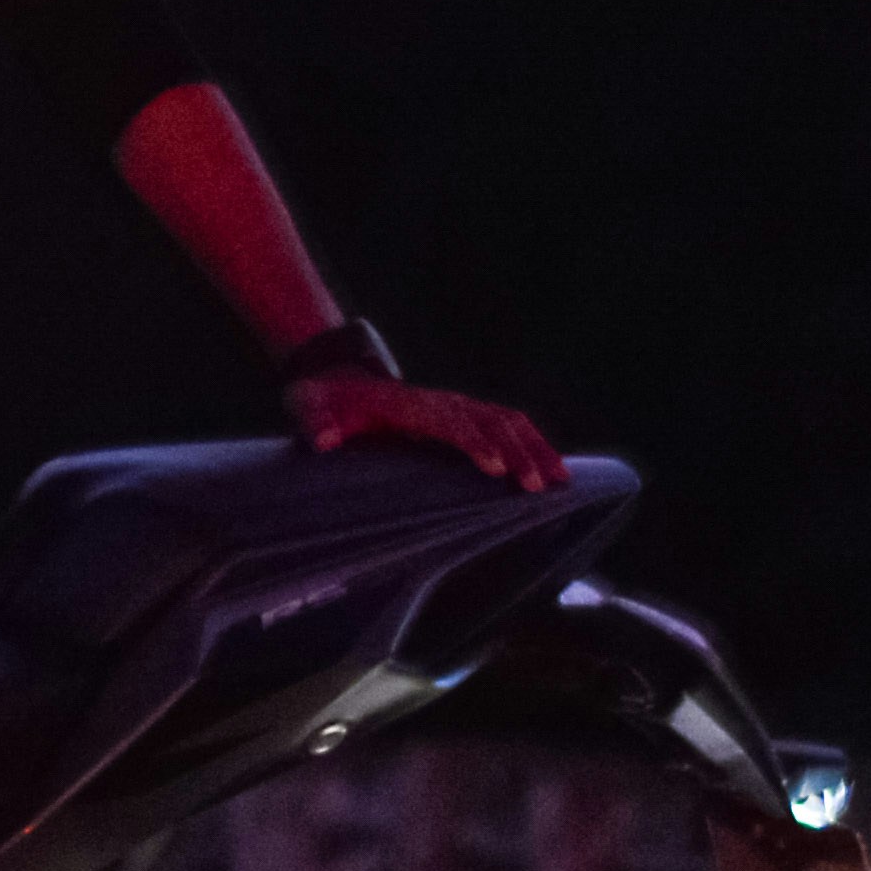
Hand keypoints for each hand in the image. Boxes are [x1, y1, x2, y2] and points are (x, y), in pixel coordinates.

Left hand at [288, 370, 564, 492]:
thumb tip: (326, 441)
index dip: (473, 443)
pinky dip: (535, 442)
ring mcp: (457, 406)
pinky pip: (509, 424)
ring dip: (536, 447)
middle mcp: (440, 402)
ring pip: (508, 421)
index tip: (495, 468)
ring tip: (561, 480)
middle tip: (538, 488)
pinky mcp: (466, 416)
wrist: (337, 382)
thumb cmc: (323, 402)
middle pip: (489, 421)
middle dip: (518, 452)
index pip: (448, 423)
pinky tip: (556, 468)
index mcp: (408, 404)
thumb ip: (316, 423)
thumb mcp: (309, 408)